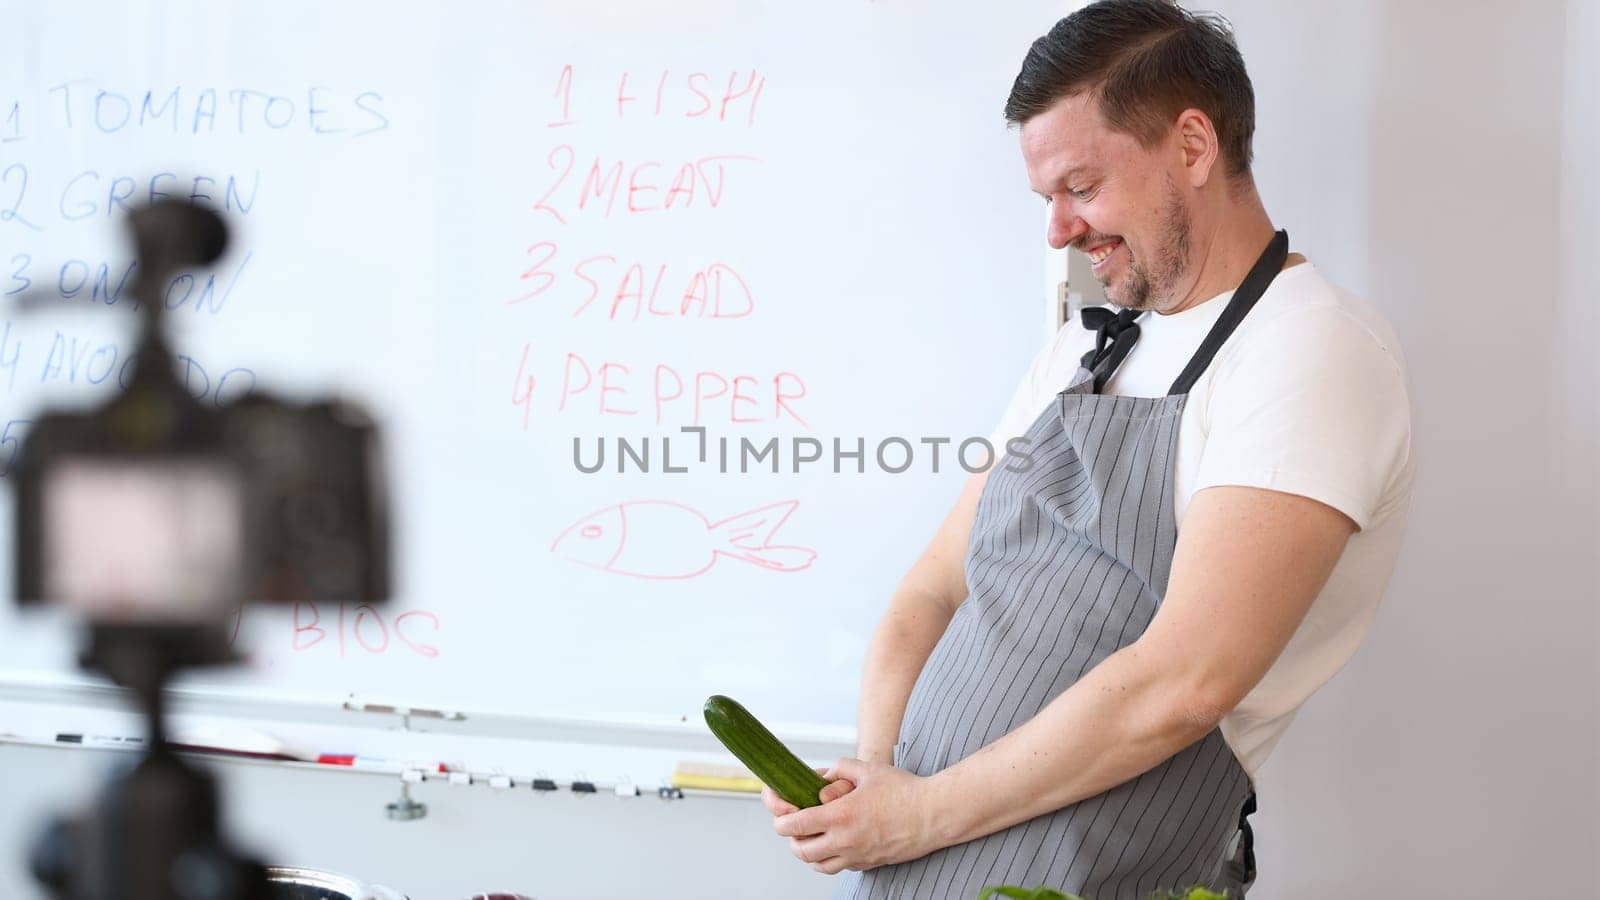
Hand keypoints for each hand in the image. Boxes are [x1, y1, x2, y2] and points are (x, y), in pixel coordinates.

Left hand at [770, 757, 941, 874]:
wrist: (934, 814)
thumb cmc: (905, 790)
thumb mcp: (867, 769)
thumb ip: (839, 769)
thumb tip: (822, 777)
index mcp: (841, 815)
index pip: (796, 826)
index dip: (780, 820)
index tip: (779, 813)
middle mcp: (845, 840)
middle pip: (802, 851)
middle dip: (791, 838)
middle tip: (793, 825)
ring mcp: (857, 855)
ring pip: (818, 865)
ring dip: (808, 852)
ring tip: (809, 837)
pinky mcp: (868, 863)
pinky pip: (839, 867)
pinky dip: (828, 859)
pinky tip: (833, 844)